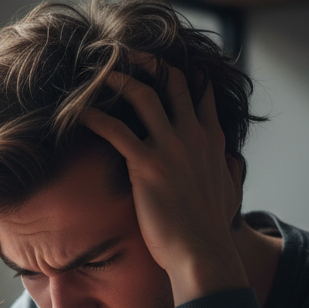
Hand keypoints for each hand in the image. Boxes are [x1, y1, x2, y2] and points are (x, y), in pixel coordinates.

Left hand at [81, 65, 246, 304]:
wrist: (202, 253)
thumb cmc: (210, 229)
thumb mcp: (230, 192)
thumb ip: (230, 170)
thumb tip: (231, 161)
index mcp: (213, 139)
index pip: (201, 92)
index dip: (181, 72)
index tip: (161, 63)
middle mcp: (194, 135)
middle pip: (173, 82)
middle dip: (149, 63)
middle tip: (126, 55)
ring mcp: (171, 147)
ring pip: (144, 95)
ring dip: (119, 79)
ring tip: (99, 74)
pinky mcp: (147, 164)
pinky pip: (115, 130)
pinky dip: (94, 117)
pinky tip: (77, 112)